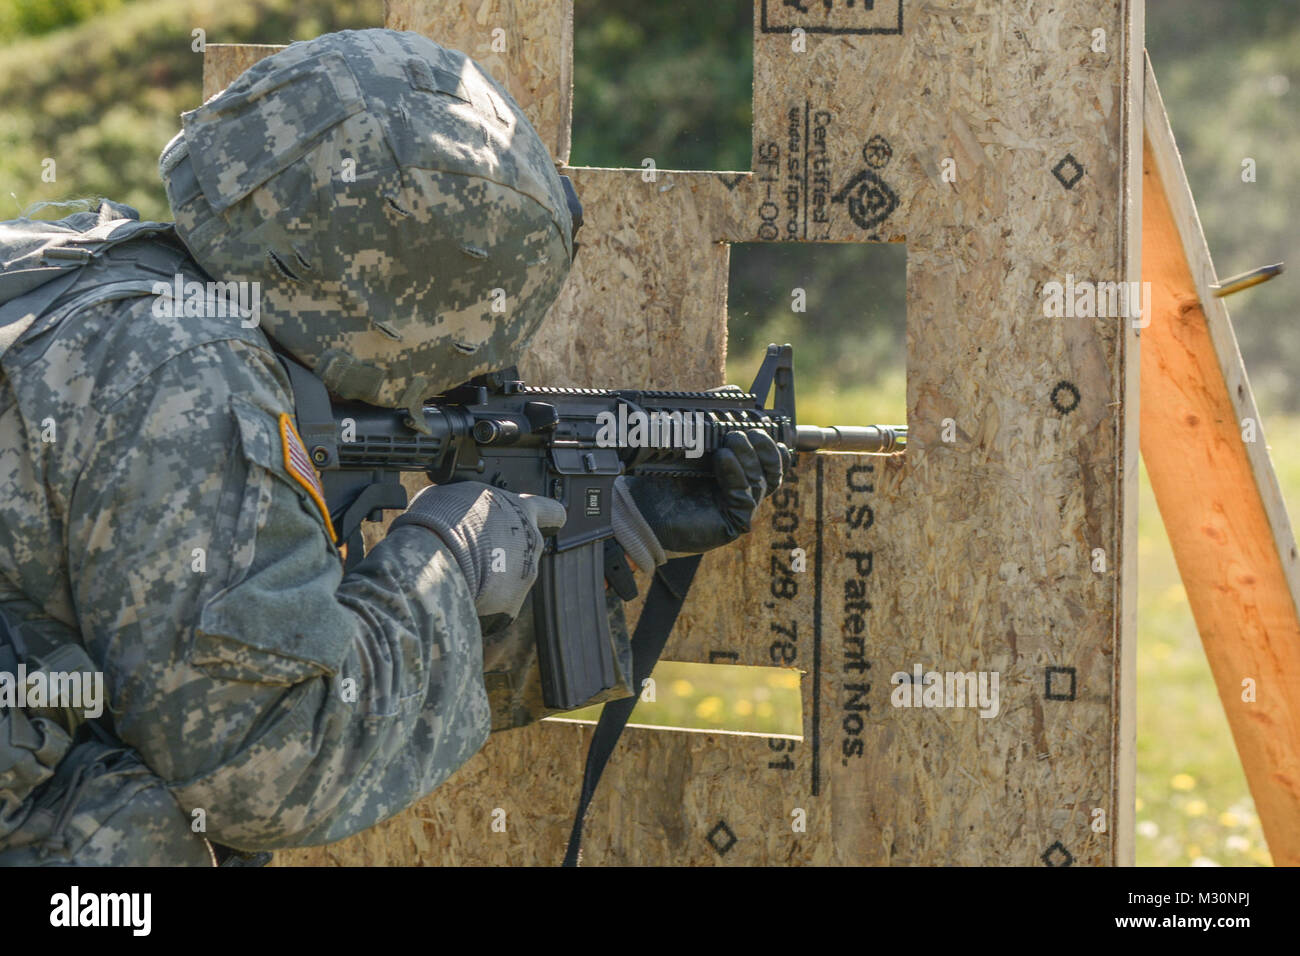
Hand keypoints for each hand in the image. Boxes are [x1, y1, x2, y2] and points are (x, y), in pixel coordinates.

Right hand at [391, 482, 566, 622]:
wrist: (434, 559)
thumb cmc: (443, 519)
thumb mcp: (460, 496)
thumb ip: (478, 505)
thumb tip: (468, 512)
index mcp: (522, 511)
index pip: (552, 512)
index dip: (547, 517)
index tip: (542, 522)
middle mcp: (531, 544)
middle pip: (525, 549)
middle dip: (505, 553)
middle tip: (474, 551)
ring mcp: (525, 578)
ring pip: (509, 580)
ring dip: (490, 579)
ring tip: (458, 573)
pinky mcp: (511, 608)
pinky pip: (495, 606)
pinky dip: (479, 603)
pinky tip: (457, 592)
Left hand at [612, 428, 790, 568]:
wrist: (638, 510)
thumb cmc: (659, 480)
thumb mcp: (686, 443)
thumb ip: (708, 418)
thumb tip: (734, 390)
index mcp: (736, 474)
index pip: (769, 460)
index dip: (771, 443)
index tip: (762, 423)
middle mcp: (741, 492)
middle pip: (774, 472)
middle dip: (765, 448)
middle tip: (748, 431)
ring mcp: (738, 509)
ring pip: (762, 482)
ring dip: (750, 457)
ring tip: (732, 439)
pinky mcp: (731, 523)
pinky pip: (745, 498)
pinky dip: (737, 475)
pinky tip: (724, 458)